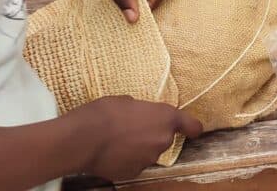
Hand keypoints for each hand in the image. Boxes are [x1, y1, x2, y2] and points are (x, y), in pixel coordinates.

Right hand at [66, 97, 201, 180]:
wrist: (83, 139)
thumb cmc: (106, 112)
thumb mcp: (129, 102)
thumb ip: (142, 111)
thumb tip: (139, 116)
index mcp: (166, 118)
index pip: (192, 126)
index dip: (191, 127)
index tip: (192, 130)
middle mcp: (163, 140)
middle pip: (164, 139)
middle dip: (152, 135)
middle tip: (130, 129)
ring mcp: (149, 159)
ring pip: (147, 153)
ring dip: (138, 148)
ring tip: (116, 141)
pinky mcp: (133, 173)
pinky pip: (133, 165)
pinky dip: (126, 161)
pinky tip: (110, 154)